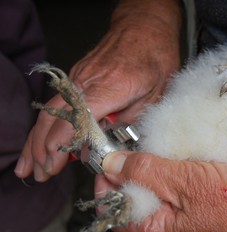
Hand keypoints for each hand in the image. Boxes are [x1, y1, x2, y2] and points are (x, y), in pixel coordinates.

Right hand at [14, 0, 180, 181]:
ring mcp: (79, 78)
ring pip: (51, 111)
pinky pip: (56, 104)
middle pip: (57, 116)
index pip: (79, 116)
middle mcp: (89, 80)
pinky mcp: (77, 78)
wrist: (146, 27)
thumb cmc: (156, 57)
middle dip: (45, 148)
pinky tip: (39, 141)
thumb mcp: (157, 94)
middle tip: (41, 172)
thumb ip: (134, 120)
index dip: (64, 141)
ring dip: (38, 140)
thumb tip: (116, 144)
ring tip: (31, 165)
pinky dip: (45, 125)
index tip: (54, 162)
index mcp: (112, 86)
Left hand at [96, 151, 226, 231]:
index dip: (109, 176)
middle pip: (132, 205)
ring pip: (154, 206)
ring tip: (171, 161)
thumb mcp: (186, 180)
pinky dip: (174, 190)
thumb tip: (112, 163)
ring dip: (156, 181)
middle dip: (135, 176)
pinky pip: (173, 210)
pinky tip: (187, 176)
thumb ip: (145, 171)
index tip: (116, 154)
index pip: (111, 205)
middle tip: (147, 152)